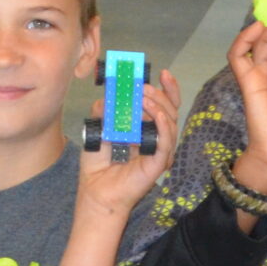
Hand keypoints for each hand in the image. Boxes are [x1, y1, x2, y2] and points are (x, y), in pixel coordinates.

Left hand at [78, 71, 180, 222]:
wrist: (96, 192)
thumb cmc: (98, 165)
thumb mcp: (98, 130)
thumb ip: (103, 111)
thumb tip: (108, 95)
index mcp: (145, 129)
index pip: (163, 105)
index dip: (166, 89)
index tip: (162, 73)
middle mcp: (156, 138)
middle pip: (170, 110)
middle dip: (159, 94)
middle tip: (142, 87)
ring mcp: (160, 151)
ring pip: (171, 123)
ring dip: (159, 106)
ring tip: (143, 98)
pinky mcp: (159, 164)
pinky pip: (166, 143)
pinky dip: (165, 127)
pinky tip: (158, 116)